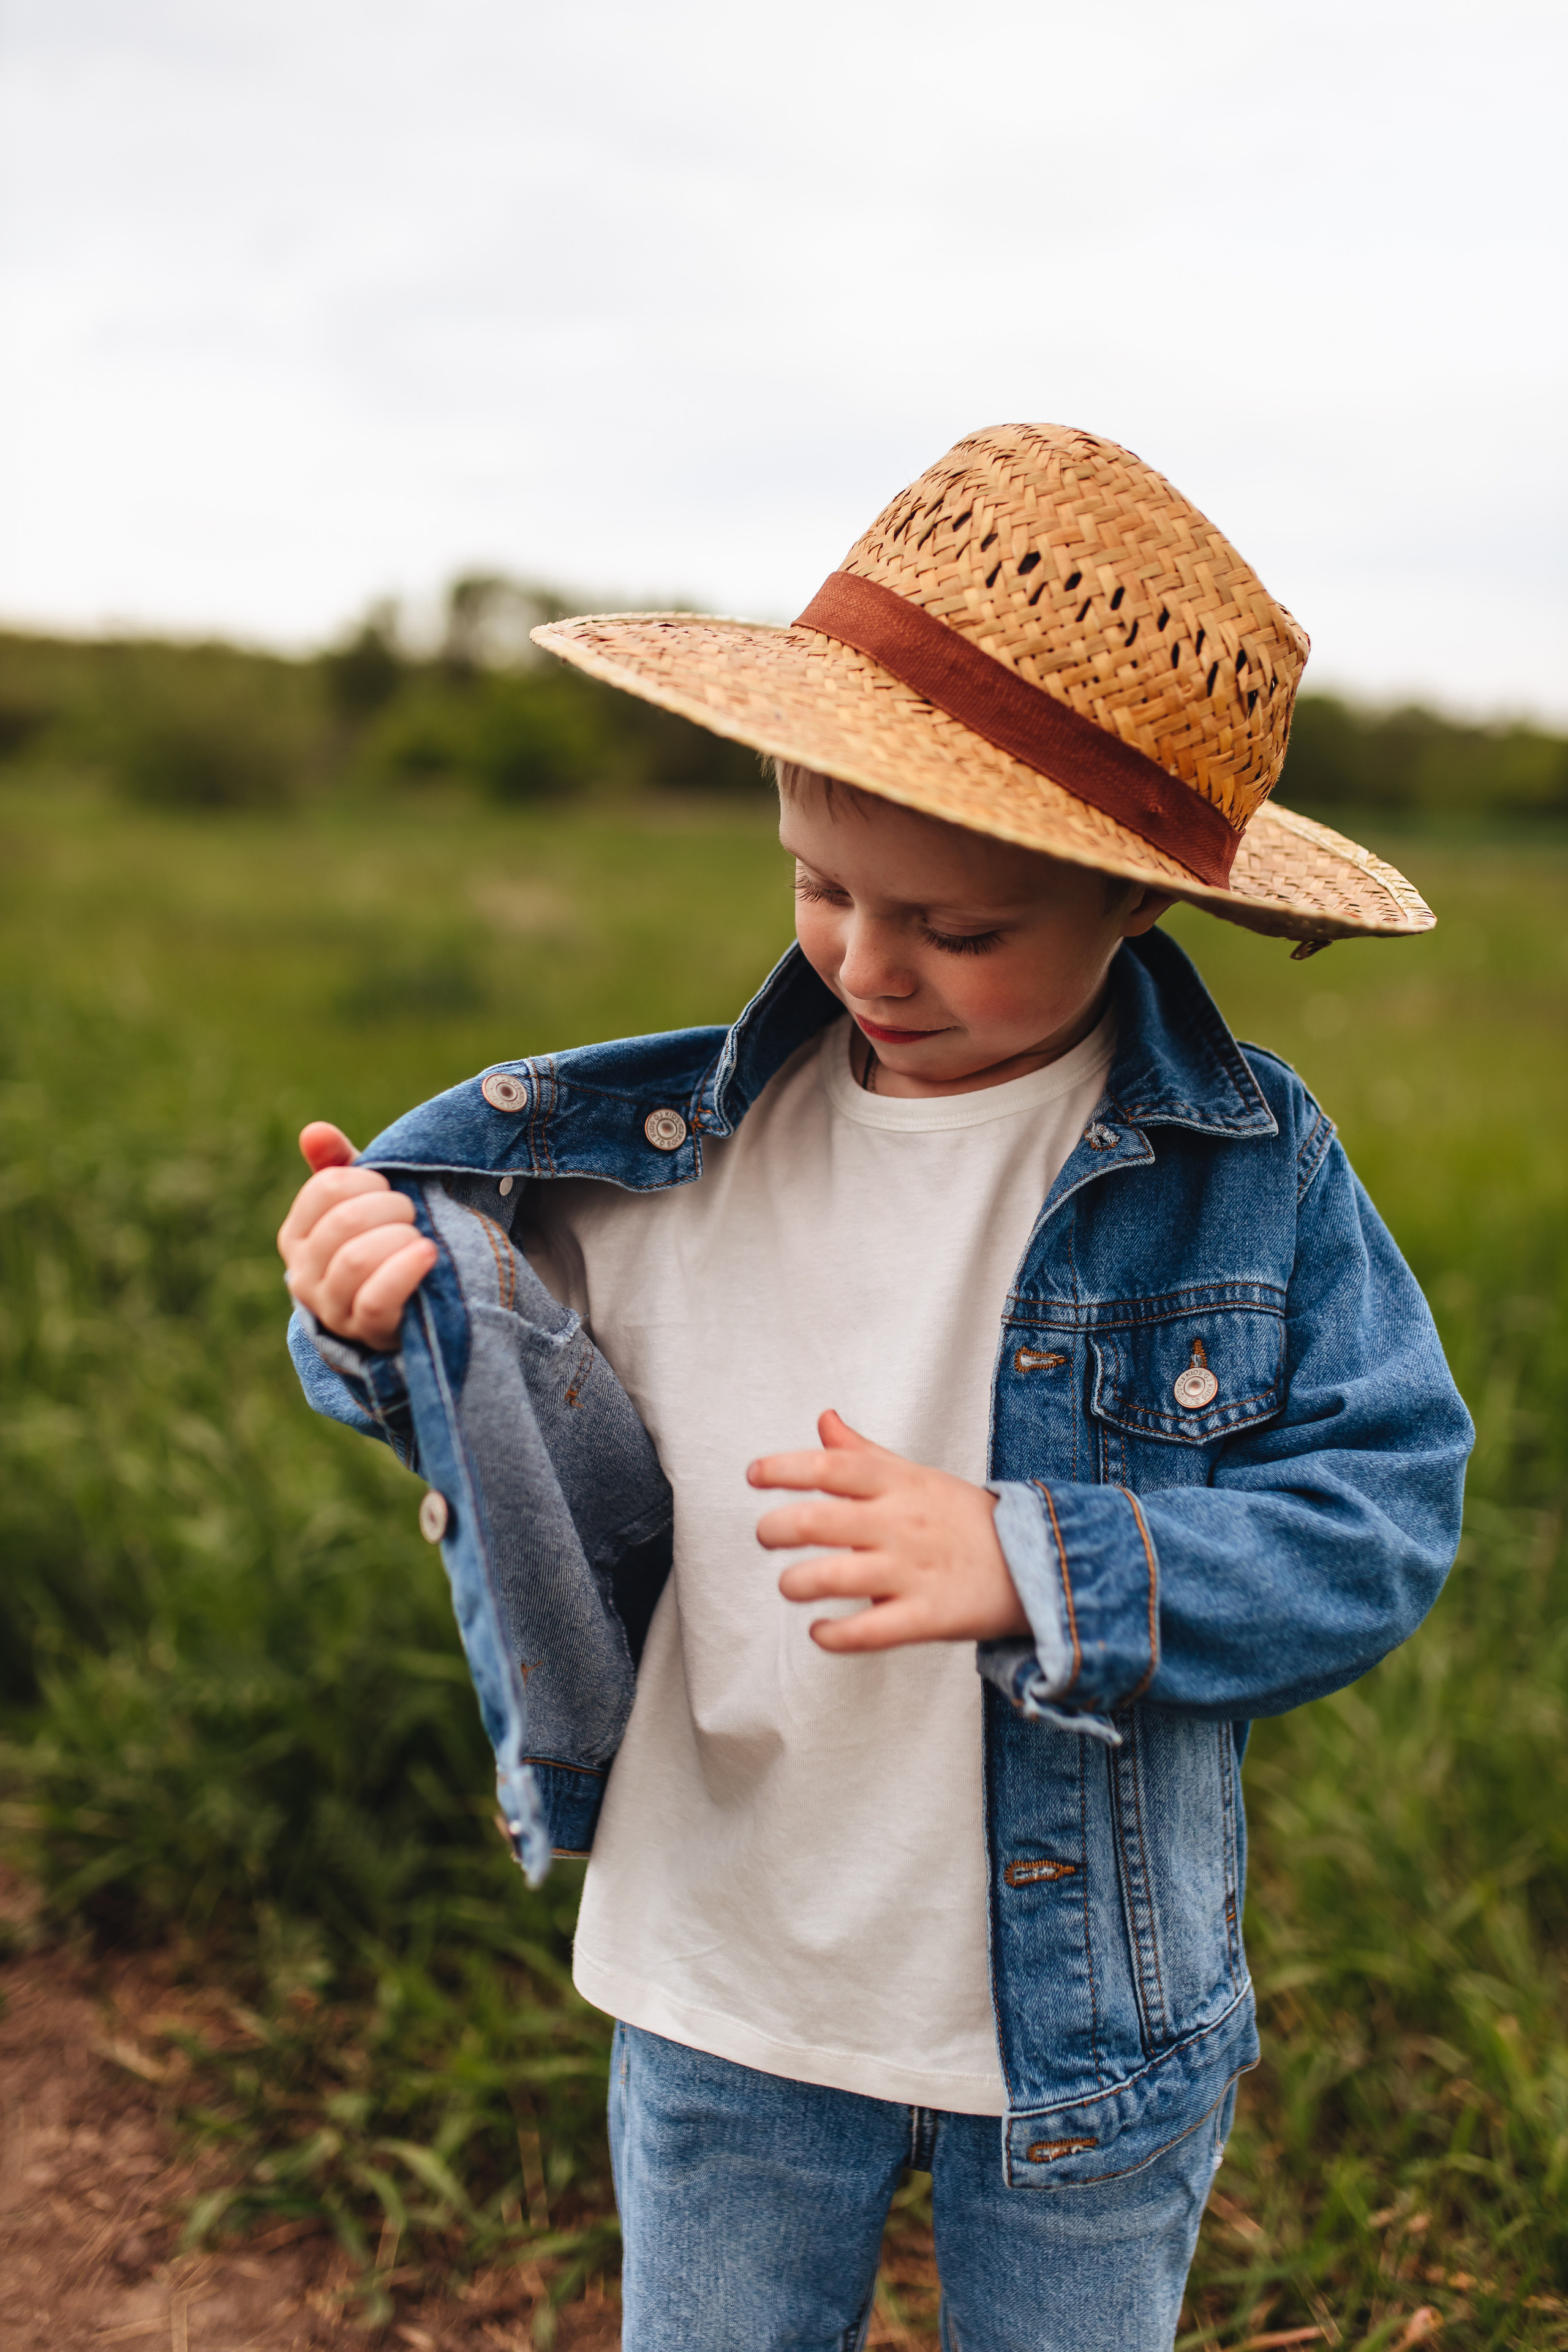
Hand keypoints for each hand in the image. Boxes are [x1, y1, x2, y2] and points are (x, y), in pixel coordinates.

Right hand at [276, 1122, 437, 1350]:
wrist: (402, 1307)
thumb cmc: (379, 1241)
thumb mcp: (360, 1202)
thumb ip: (337, 1165)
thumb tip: (314, 1131)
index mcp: (295, 1235)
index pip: (327, 1188)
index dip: (368, 1181)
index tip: (389, 1189)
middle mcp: (302, 1273)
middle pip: (344, 1222)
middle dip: (391, 1209)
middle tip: (412, 1214)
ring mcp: (330, 1307)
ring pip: (357, 1260)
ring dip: (400, 1239)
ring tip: (420, 1239)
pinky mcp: (364, 1332)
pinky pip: (376, 1300)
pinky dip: (405, 1271)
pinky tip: (427, 1254)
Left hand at [748, 1410, 1028, 1652]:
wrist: (1033, 1562)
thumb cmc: (960, 1518)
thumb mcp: (914, 1475)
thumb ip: (863, 1453)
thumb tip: (824, 1419)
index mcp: (898, 1484)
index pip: (833, 1466)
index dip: (786, 1468)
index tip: (755, 1475)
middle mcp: (901, 1524)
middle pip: (821, 1521)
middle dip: (777, 1528)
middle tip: (766, 1534)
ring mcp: (913, 1571)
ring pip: (836, 1577)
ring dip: (798, 1583)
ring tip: (791, 1585)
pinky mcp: (927, 1616)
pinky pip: (869, 1631)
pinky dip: (834, 1636)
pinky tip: (820, 1631)